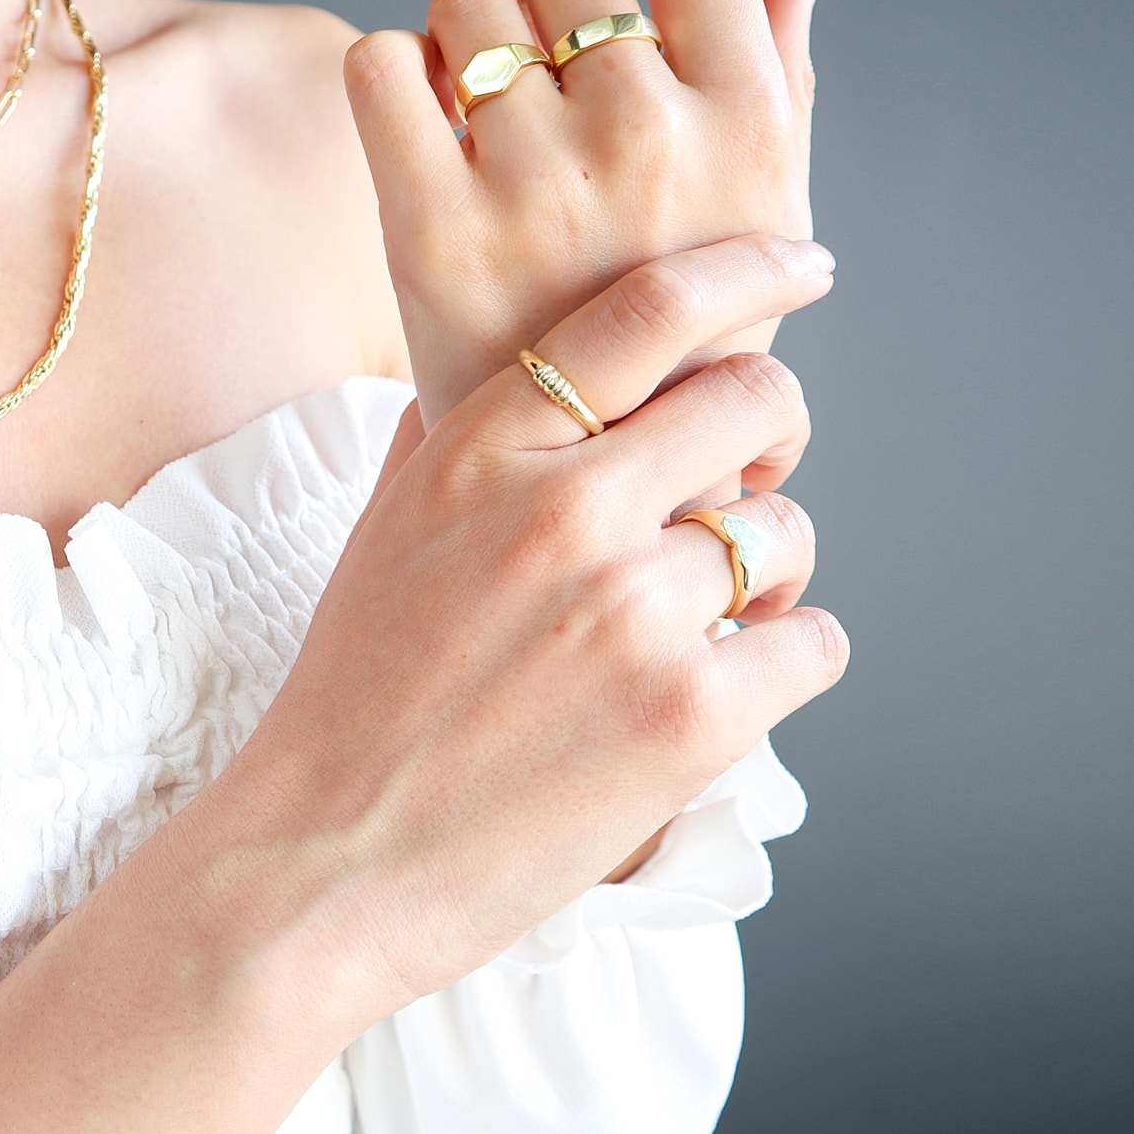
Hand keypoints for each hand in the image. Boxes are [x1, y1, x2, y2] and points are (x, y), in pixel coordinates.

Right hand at [226, 233, 846, 1016]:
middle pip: (755, 399)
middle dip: (772, 438)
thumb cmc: (349, 702)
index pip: (649, 311)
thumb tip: (511, 363)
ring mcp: (633, 611)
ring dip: (768, 574)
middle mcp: (564, 509)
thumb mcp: (383, 528)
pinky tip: (719, 693)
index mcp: (481, 448)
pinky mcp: (691, 715)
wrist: (322, 865)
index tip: (801, 268)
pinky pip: (811, 643)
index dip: (748, 272)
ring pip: (791, 533)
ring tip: (703, 624)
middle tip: (748, 488)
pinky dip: (783, 663)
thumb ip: (456, 433)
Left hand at [347, 0, 824, 425]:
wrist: (595, 477)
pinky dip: (389, 76)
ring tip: (484, 114)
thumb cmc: (683, 340)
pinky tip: (420, 125)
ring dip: (464, 34)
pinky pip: (379, 64)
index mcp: (743, 122)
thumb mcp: (762, 215)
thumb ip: (779, 80)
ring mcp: (537, 182)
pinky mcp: (433, 229)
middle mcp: (647, 137)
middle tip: (541, 63)